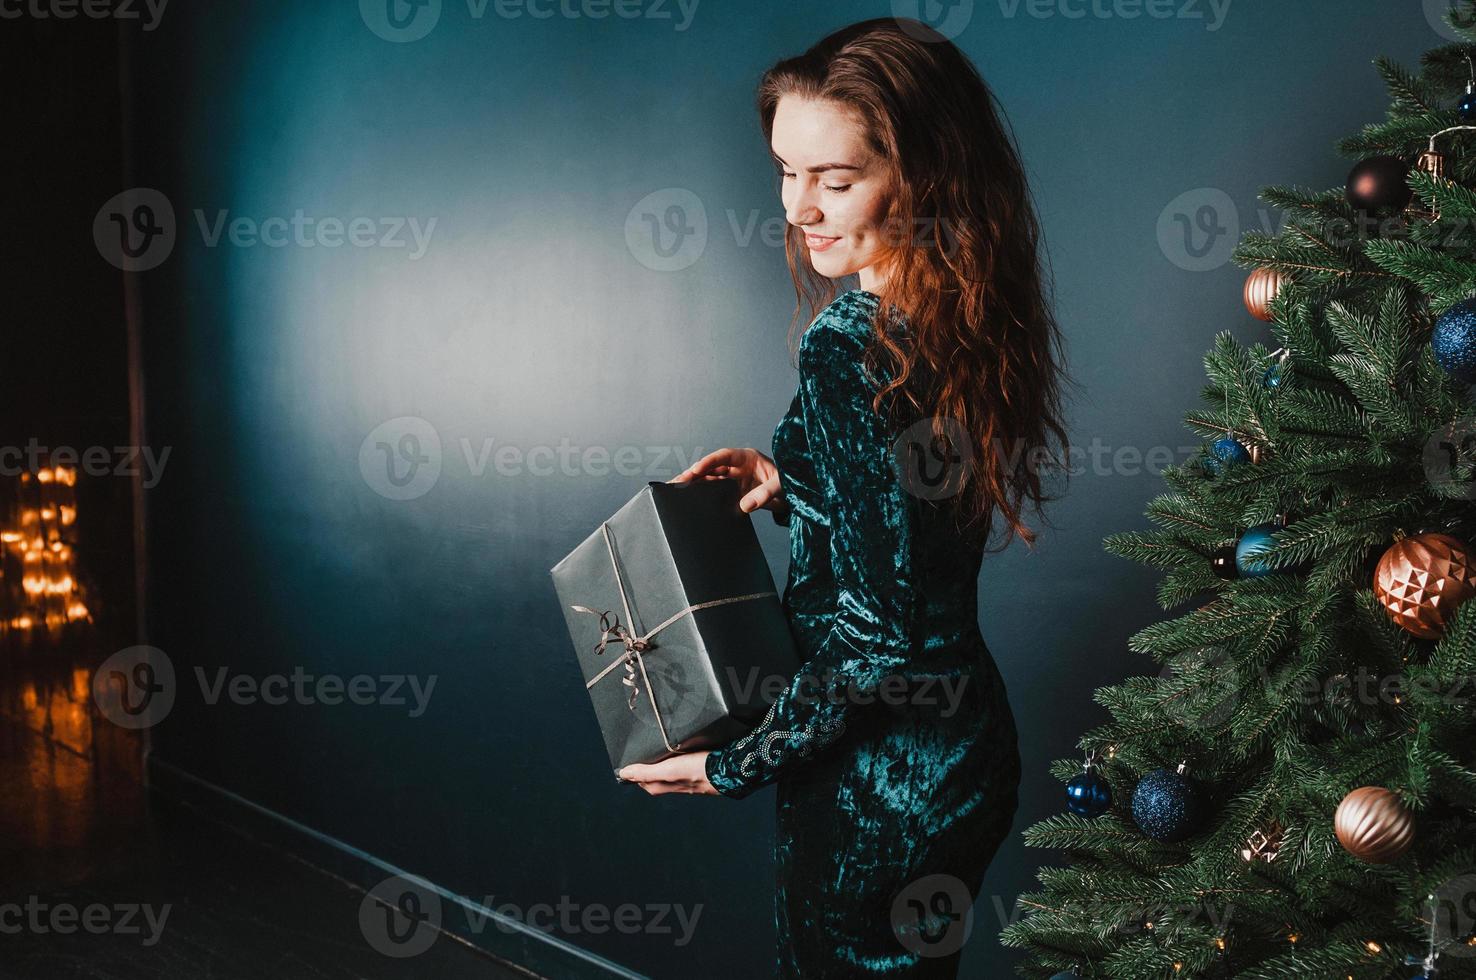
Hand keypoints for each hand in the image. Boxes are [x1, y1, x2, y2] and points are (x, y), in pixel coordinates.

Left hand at [617, 751, 719, 795]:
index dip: (635, 773)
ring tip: (658, 752)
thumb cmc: (700, 771)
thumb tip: (624, 774)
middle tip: (640, 757)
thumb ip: (647, 772)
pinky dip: (680, 760)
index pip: (645, 781)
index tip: (627, 764)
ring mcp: (692, 778)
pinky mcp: (704, 770)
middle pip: (657, 778)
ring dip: (663, 765)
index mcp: (668, 784)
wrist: (732, 770)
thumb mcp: (669, 770)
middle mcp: (679, 783)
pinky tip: (683, 752)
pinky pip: (686, 767)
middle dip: (648, 770)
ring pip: (672, 773)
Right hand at [669, 448, 789, 518]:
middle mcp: (738, 466)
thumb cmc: (790, 485)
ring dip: (695, 484)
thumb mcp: (780, 487)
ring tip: (677, 490)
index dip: (709, 461)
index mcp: (748, 458)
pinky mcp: (734, 492)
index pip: (725, 456)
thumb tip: (745, 506)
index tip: (696, 469)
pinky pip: (715, 491)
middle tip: (678, 481)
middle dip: (695, 474)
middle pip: (712, 468)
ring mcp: (735, 479)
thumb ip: (764, 494)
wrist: (794, 496)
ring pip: (710, 479)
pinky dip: (703, 494)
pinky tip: (690, 498)